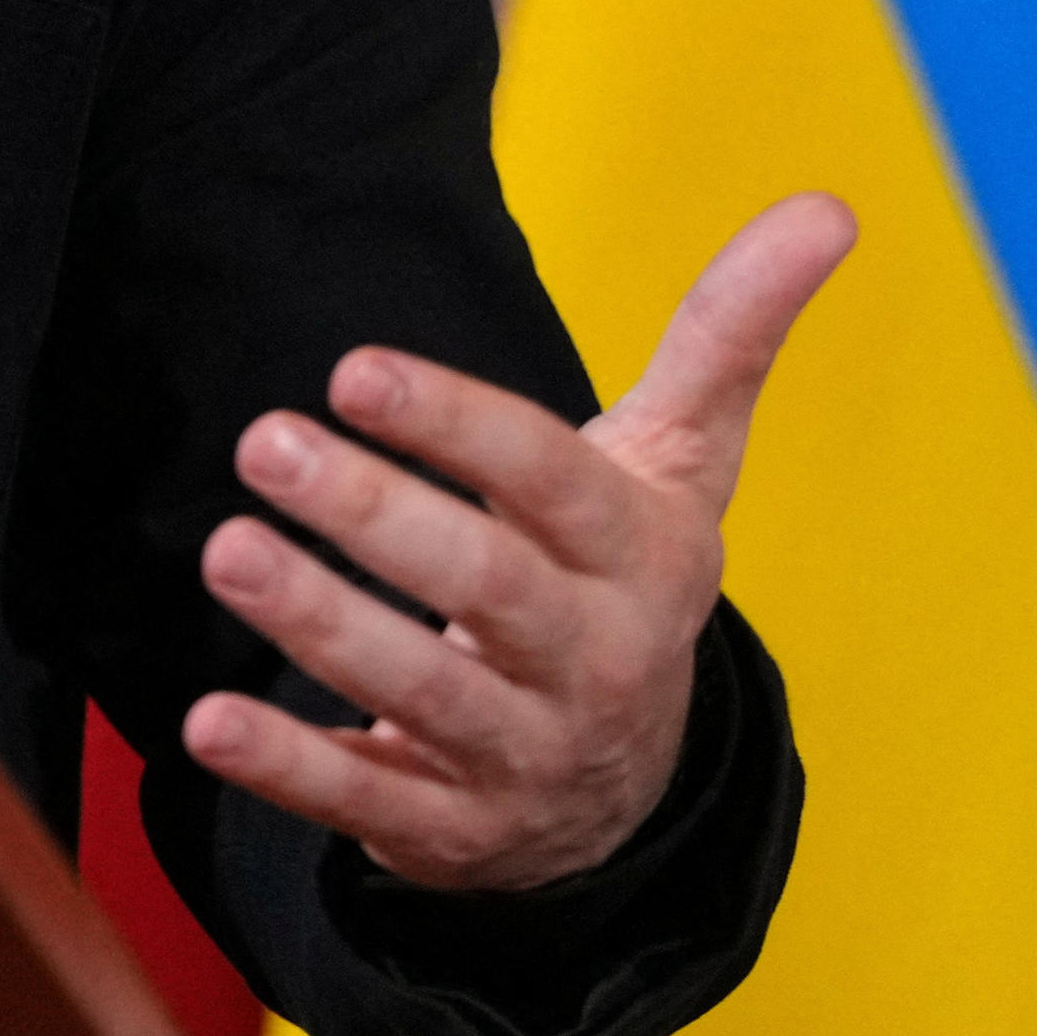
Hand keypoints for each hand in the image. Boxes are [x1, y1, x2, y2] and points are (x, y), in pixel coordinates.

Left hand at [182, 192, 853, 891]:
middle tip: (265, 441)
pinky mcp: (449, 830)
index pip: (551, 483)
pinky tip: (207, 719)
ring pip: (420, 694)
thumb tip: (829, 205)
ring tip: (227, 550)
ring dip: (318, 625)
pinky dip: (287, 766)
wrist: (628, 789)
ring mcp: (521, 754)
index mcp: (638, 558)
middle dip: (375, 514)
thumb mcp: (683, 464)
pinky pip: (366, 801)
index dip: (458, 426)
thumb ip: (730, 335)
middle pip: (486, 588)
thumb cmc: (626, 578)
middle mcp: (591, 660)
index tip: (355, 369)